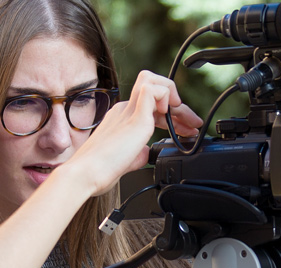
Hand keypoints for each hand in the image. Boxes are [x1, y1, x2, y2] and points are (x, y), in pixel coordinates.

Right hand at [62, 71, 203, 194]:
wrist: (85, 174)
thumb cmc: (99, 172)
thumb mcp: (126, 161)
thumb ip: (138, 154)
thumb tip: (148, 153)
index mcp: (121, 120)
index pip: (151, 107)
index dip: (173, 116)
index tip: (185, 130)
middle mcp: (124, 111)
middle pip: (156, 92)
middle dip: (180, 106)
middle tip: (194, 124)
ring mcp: (128, 111)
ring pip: (151, 80)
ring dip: (172, 93)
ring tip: (182, 116)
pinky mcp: (135, 117)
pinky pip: (152, 89)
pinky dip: (165, 96)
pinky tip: (168, 115)